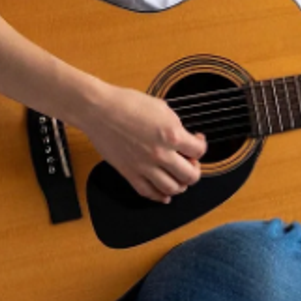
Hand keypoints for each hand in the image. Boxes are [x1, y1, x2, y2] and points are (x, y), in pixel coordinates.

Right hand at [78, 85, 206, 203]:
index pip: (199, 151)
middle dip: (194, 170)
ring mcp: (144, 166)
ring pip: (171, 188)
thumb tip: (183, 137)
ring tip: (179, 178)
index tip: (196, 141)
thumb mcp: (161, 108)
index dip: (201, 146)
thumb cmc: (127, 103)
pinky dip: (159, 197)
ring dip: (180, 186)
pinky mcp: (129, 173)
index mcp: (171, 134)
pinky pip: (147, 192)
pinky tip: (164, 195)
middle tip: (190, 163)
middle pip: (190, 175)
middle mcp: (160, 154)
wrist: (99, 110)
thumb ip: (175, 126)